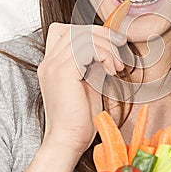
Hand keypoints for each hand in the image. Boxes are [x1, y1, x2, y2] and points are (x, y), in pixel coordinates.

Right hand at [37, 22, 126, 154]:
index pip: (65, 31)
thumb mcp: (88, 84)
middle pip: (76, 29)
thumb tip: (106, 51)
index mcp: (52, 65)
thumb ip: (92, 65)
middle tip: (121, 47)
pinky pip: (86, 48)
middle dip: (102, 35)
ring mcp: (54, 66)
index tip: (111, 42)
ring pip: (82, 36)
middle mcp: (49, 62)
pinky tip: (112, 71)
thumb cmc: (79, 120)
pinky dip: (104, 55)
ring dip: (106, 46)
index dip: (89, 31)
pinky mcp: (63, 72)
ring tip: (117, 66)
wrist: (68, 141)